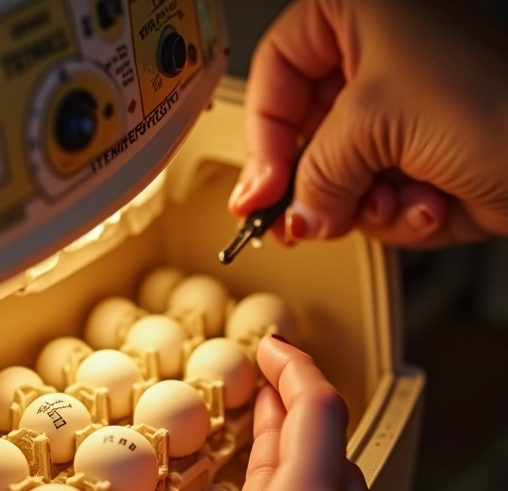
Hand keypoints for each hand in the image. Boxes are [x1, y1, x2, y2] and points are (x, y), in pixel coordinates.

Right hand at [228, 0, 507, 247]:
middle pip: (300, 135)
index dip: (262, 138)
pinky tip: (427, 200)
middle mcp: (372, 62)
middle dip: (313, 184)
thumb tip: (292, 213)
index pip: (274, 76)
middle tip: (302, 219)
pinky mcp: (410, 161)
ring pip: (330, 176)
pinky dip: (394, 213)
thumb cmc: (498, 104)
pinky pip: (367, 198)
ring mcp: (393, 116)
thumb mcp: (375, 123)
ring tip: (393, 197)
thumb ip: (313, 172)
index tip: (258, 191)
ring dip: (359, 203)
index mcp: (356, 16)